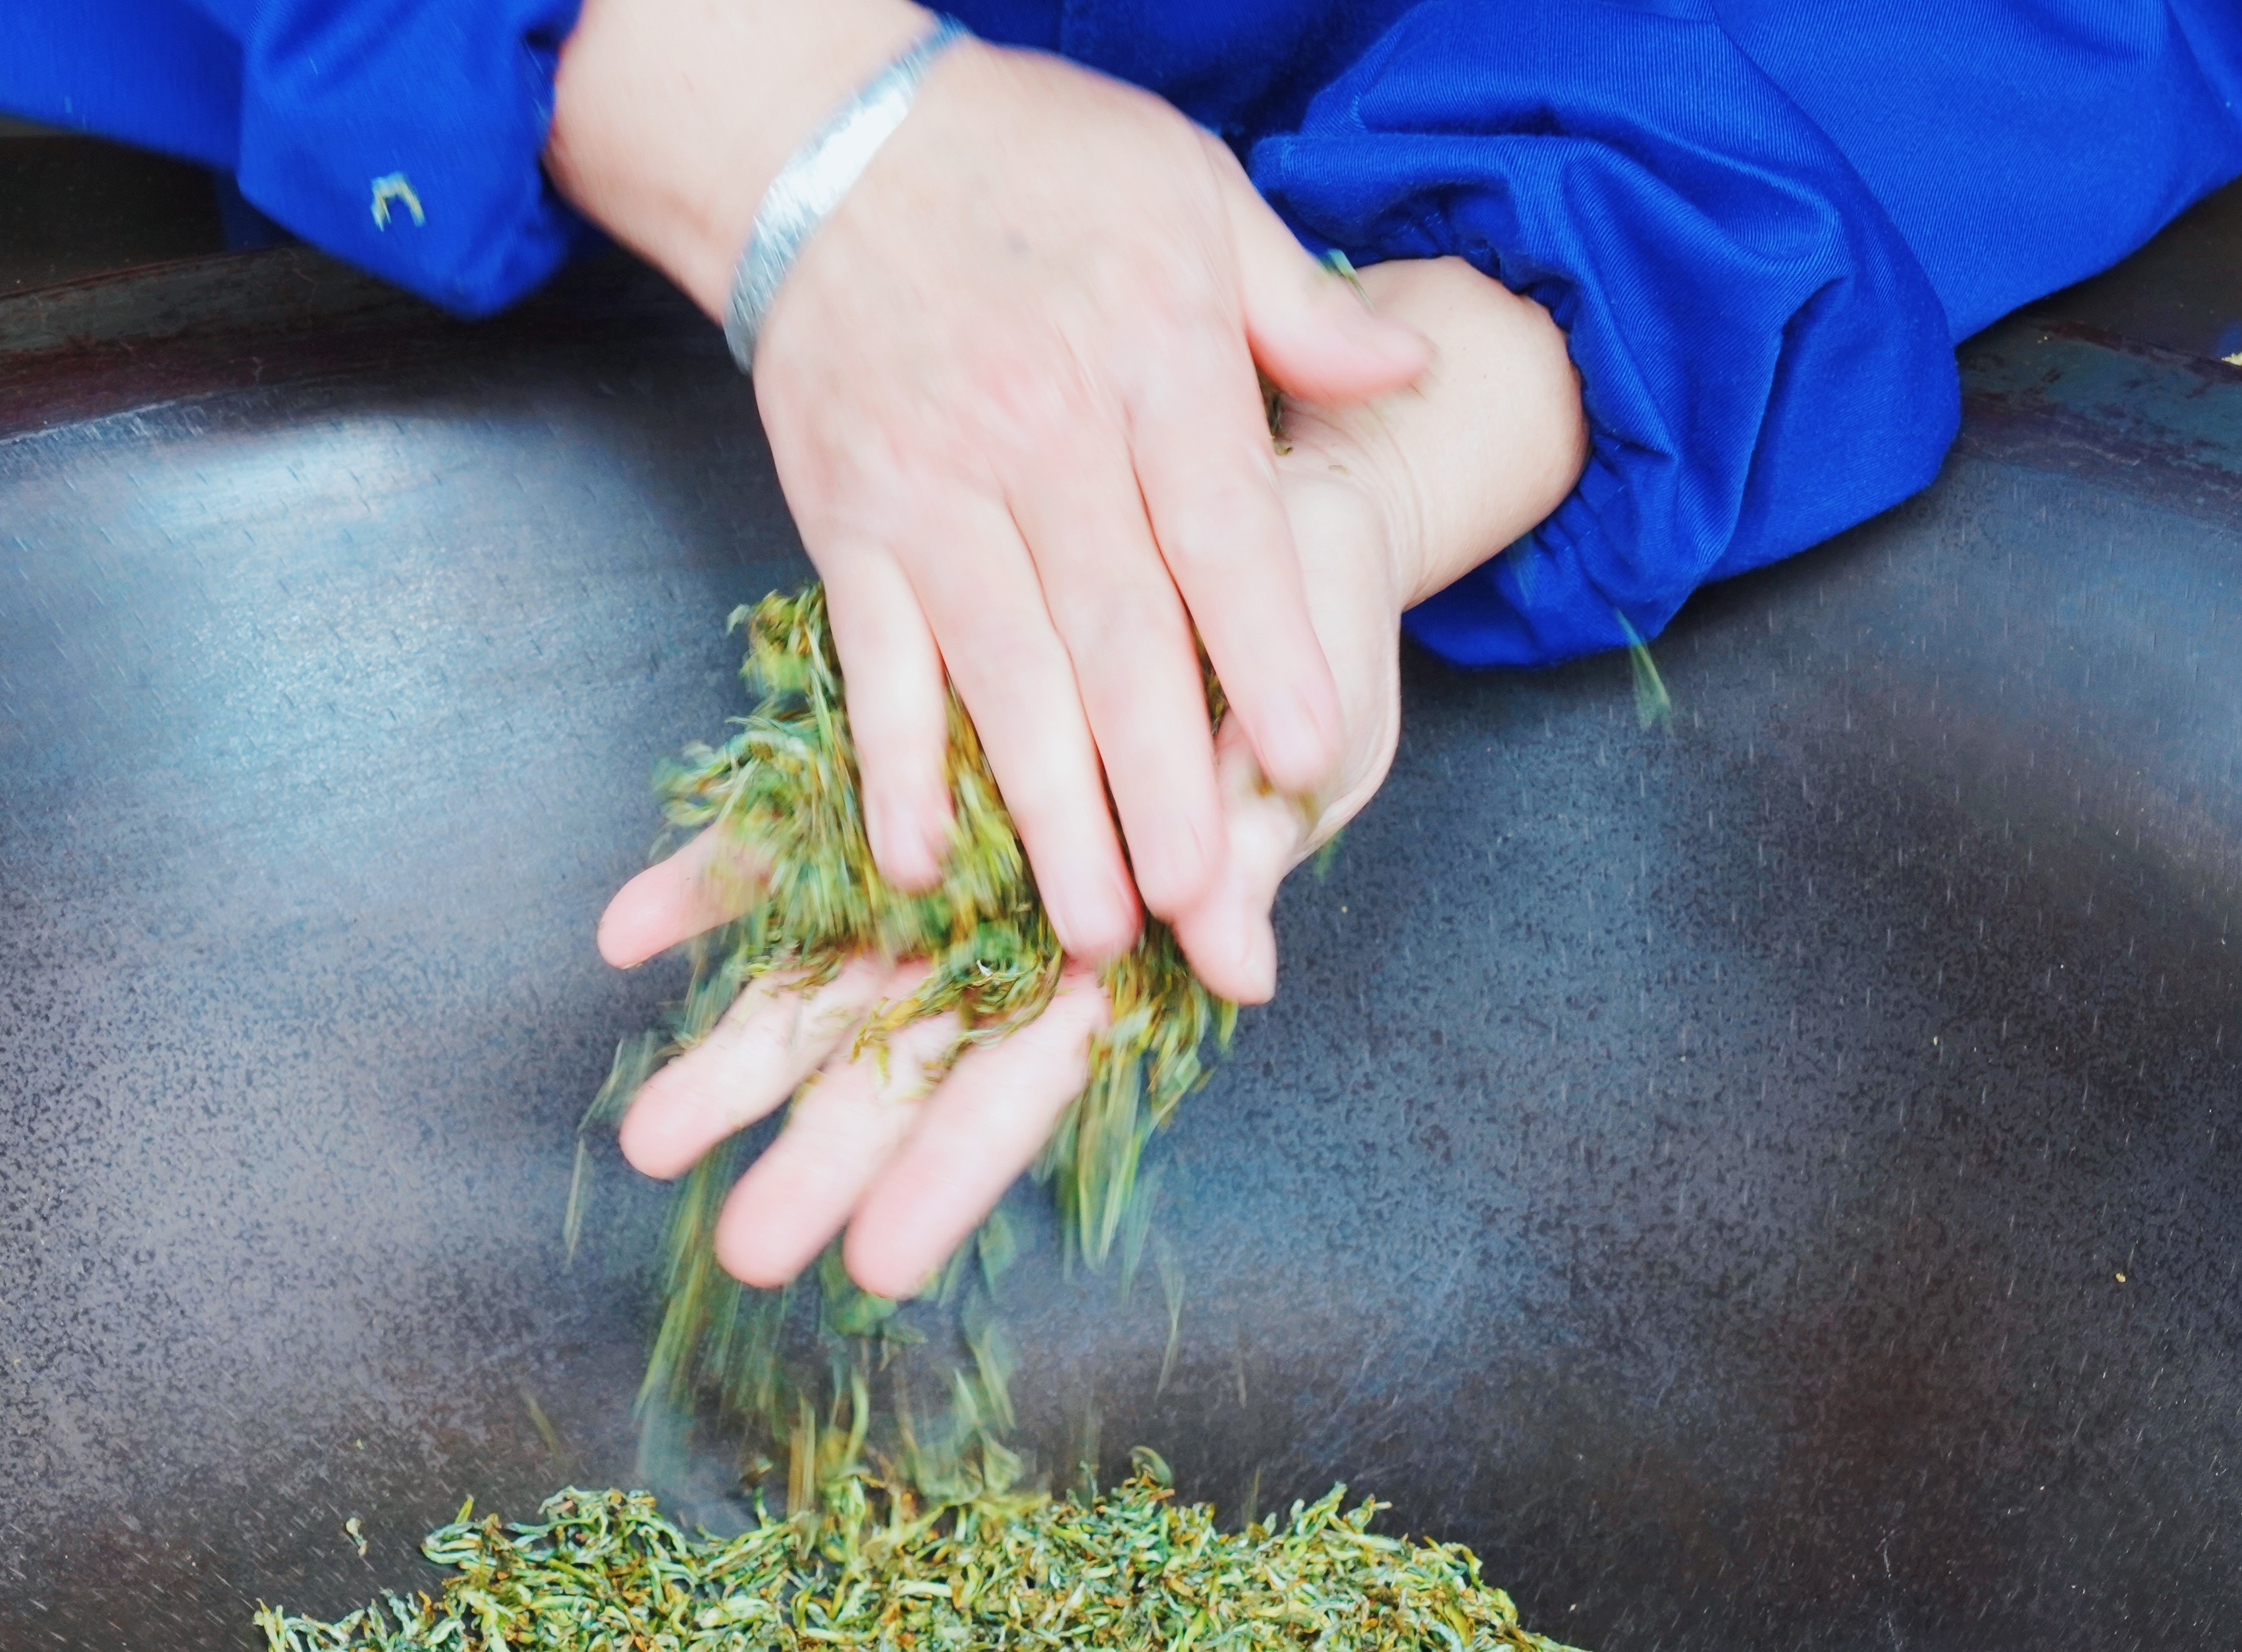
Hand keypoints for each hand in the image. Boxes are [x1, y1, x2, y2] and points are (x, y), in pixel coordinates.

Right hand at [549, 0, 1427, 961]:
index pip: (1223, 530)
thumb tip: (1409, 366)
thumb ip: (1296, 303)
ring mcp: (934, 488)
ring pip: (1003, 672)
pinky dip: (896, 768)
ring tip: (1091, 927)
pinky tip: (928, 861)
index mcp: (1150, 357)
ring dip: (1047, 812)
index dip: (1266, 650)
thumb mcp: (1193, 186)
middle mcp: (1042, 435)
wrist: (831, 134)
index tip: (1312, 756)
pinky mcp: (847, 520)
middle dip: (1161, 781)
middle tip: (1199, 901)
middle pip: (1116, 633)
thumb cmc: (1032, 163)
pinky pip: (875, 663)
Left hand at [598, 443, 1407, 1299]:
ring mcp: (960, 844)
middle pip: (912, 1058)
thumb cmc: (1311, 648)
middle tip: (740, 1248)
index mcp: (1132, 937)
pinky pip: (793, 835)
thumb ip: (1249, 851)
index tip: (878, 1259)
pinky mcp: (906, 755)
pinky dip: (715, 887)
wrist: (1270, 522)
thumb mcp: (1302, 744)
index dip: (954, 1167)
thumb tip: (1239, 966)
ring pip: (835, 973)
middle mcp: (1026, 915)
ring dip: (745, 1053)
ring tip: (646, 1140)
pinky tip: (628, 934)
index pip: (1031, 1080)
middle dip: (824, 1154)